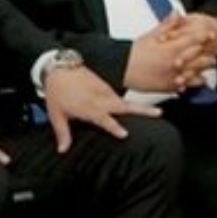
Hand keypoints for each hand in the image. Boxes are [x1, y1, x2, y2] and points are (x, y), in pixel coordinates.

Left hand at [41, 60, 157, 151]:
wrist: (58, 67)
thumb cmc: (57, 91)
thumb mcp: (57, 115)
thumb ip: (63, 133)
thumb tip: (63, 150)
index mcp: (89, 108)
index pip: (105, 120)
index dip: (115, 127)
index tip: (125, 134)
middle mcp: (100, 98)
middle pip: (126, 105)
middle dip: (143, 110)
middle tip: (159, 113)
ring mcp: (104, 90)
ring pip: (124, 100)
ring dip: (139, 106)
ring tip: (154, 112)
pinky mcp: (104, 84)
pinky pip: (117, 95)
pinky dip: (126, 101)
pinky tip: (130, 107)